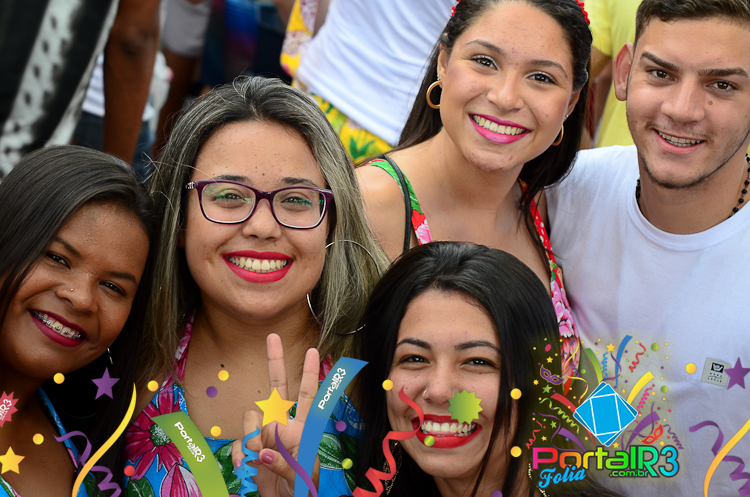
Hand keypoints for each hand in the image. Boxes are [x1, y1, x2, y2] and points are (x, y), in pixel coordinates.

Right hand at [232, 333, 319, 496]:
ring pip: (251, 416)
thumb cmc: (304, 490)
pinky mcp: (251, 449)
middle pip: (278, 388)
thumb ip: (284, 464)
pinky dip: (239, 453)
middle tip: (273, 337)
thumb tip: (264, 449)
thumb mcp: (302, 479)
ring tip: (261, 459)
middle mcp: (283, 427)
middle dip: (275, 362)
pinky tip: (245, 466)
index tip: (312, 351)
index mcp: (303, 430)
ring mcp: (266, 436)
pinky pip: (239, 441)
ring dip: (252, 434)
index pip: (308, 397)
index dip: (310, 375)